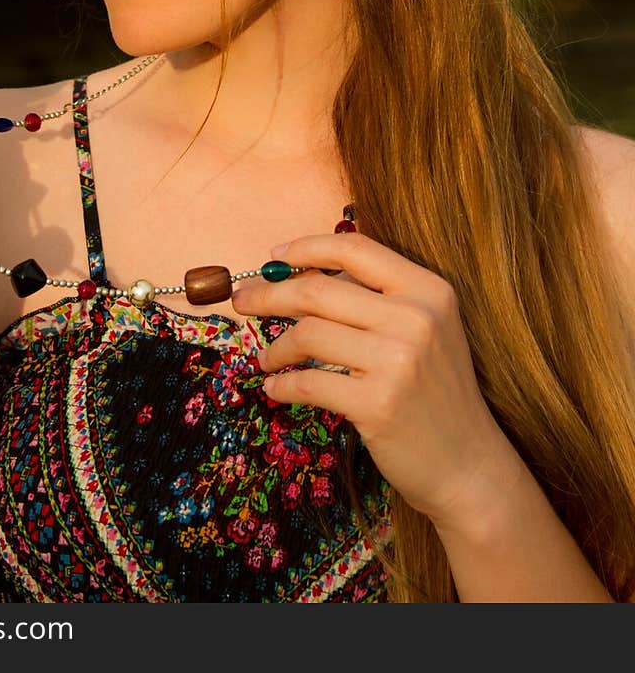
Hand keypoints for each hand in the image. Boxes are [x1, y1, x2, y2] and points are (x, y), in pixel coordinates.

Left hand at [231, 231, 509, 529]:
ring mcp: (398, 362)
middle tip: (243, 301)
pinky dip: (282, 384)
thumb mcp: (426, 329)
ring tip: (267, 358)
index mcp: (428, 290)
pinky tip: (276, 388)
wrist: (469, 464)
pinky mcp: (378, 405)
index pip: (355, 249)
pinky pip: (308, 383)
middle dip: (270, 293)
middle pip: (318, 290)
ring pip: (308, 334)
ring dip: (275, 346)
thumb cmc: (436, 392)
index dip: (306, 248)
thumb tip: (301, 274)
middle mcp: (416, 318)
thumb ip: (377, 298)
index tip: (273, 257)